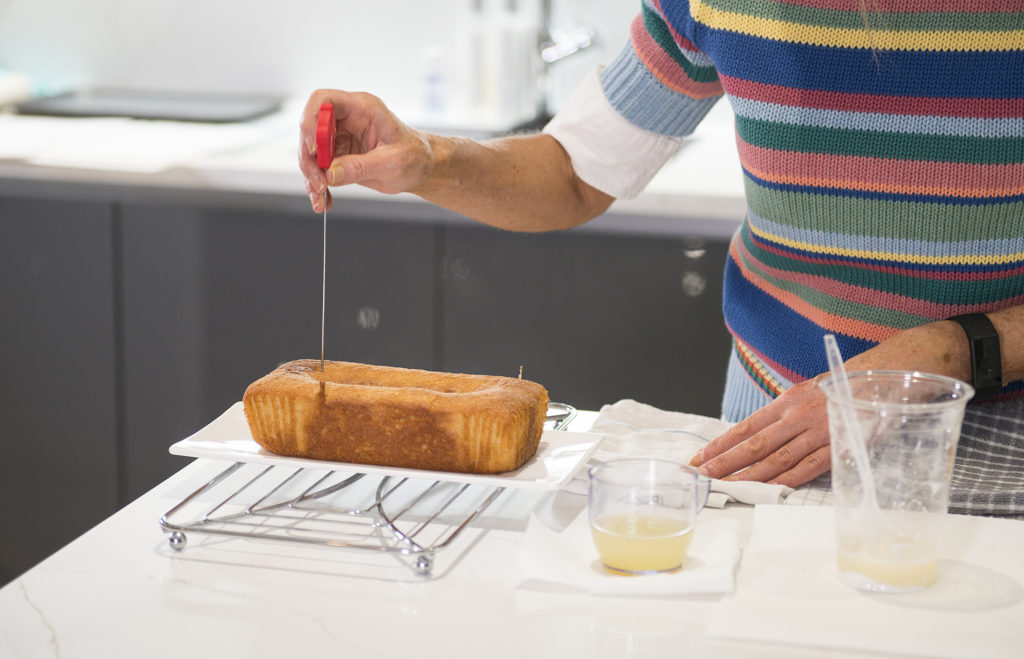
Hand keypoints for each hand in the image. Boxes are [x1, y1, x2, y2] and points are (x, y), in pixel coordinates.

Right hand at [298, 89, 433, 212]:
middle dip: (309, 158)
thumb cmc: (414, 157)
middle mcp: (347, 119)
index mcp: (362, 109)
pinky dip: (319, 185)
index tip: (313, 148)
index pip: (323, 100)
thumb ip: (360, 167)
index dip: (311, 120)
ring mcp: (341, 137)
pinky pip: (320, 168)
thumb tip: (331, 174)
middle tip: (318, 183)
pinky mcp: (339, 155)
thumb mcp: (392, 163)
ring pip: (311, 152)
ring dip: (311, 176)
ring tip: (320, 198)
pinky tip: (324, 200)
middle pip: (311, 129)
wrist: (421, 168)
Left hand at [690, 374, 831, 487]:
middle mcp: (797, 416)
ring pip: (777, 457)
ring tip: (727, 486)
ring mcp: (818, 432)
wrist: (882, 379)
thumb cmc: (839, 389)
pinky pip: (809, 466)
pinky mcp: (838, 446)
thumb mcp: (806, 395)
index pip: (745, 427)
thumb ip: (783, 416)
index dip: (720, 444)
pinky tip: (769, 489)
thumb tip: (757, 438)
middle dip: (725, 462)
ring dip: (750, 474)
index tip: (699, 458)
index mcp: (786, 402)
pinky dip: (788, 479)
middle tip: (703, 475)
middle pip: (755, 444)